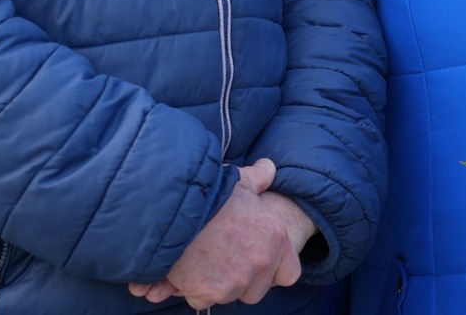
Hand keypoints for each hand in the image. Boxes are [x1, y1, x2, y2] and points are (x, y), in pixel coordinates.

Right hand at [128, 159, 316, 308]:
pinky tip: (184, 268)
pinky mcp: (209, 292)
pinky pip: (201, 298)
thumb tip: (269, 167)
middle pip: (255, 290)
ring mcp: (236, 281)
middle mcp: (261, 263)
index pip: (289, 274)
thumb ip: (258, 177)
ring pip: (227, 294)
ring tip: (199, 258)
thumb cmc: (211, 191)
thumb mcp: (239, 180)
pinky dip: (191, 288)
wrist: (176, 204)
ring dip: (215, 283)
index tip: (257, 261)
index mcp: (276, 238)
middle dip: (240, 279)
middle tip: (221, 258)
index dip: (273, 270)